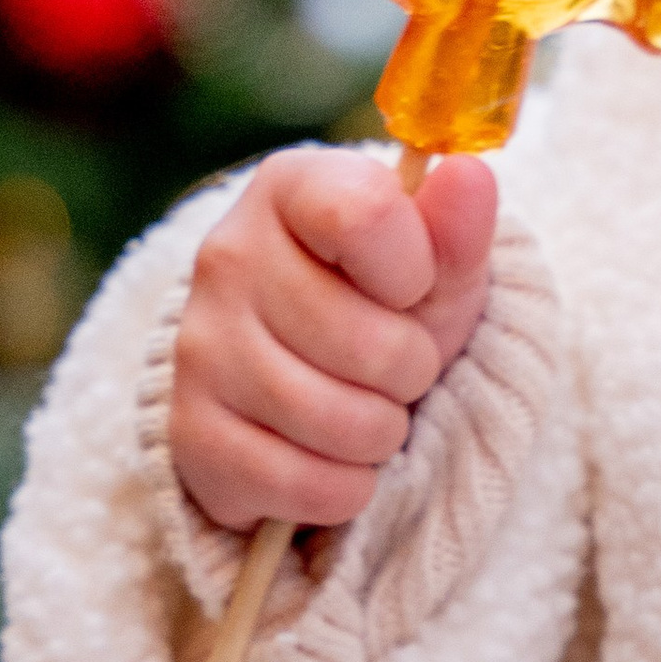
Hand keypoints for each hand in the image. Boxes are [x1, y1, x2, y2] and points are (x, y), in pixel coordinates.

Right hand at [169, 148, 497, 534]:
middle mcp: (226, 255)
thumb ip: (457, 229)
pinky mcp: (190, 432)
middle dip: (411, 369)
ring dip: (382, 433)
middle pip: (370, 342)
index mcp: (289, 188)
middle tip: (392, 363)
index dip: (414, 269)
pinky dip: (344, 487)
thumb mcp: (438, 266)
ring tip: (365, 408)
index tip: (411, 286)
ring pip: (341, 423)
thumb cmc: (387, 307)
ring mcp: (199, 345)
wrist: (316, 385)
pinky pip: (305, 484)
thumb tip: (470, 174)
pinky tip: (332, 456)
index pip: (365, 215)